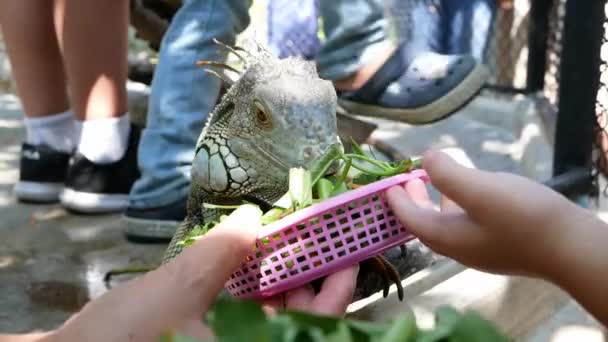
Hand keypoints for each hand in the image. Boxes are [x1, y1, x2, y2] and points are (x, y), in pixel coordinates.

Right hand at [39, 205, 356, 341]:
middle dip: (313, 274)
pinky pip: (252, 316)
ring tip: (288, 237)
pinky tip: (254, 257)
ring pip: (278, 317)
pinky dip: (258, 287)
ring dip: (285, 277)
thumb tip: (254, 216)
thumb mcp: (175, 290)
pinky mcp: (216, 341)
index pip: (319, 326)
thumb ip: (222, 251)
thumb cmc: (121, 338)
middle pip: (304, 320)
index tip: (350, 247)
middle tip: (318, 230)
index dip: (339, 286)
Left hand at [385, 150, 587, 278]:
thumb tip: (426, 159)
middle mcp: (459, 248)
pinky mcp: (500, 244)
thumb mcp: (480, 190)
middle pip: (425, 224)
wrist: (572, 248)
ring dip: (434, 202)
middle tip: (404, 181)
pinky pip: (466, 224)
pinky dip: (457, 206)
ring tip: (432, 181)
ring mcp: (481, 249)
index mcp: (446, 238)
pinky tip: (469, 192)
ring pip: (446, 224)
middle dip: (412, 202)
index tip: (387, 184)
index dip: (396, 200)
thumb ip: (448, 174)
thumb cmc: (523, 218)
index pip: (409, 218)